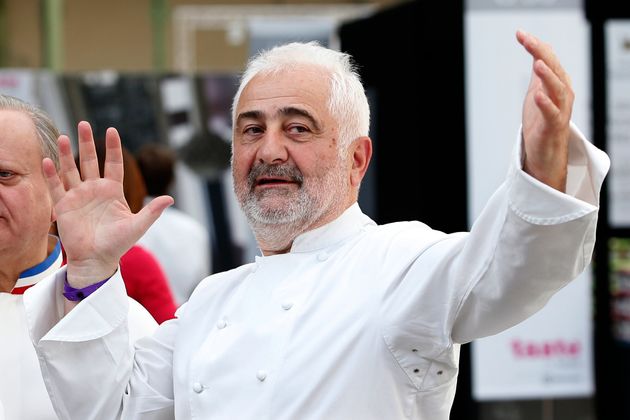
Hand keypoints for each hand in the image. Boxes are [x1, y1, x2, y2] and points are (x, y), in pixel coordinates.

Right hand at [43, 121, 173, 287]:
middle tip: (83, 124)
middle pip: (90, 161)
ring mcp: (78, 196)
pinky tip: (47, 161)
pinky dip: (51, 174)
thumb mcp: (137, 226)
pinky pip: (56, 187)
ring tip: (64, 136)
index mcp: (113, 192)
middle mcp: (94, 190)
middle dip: (87, 143)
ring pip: (71, 170)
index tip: (112, 130)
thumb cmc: (118, 244)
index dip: (113, 148)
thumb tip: (170, 198)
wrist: (97, 260)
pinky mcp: (63, 206)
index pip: (114, 164)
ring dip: (66, 154)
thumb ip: (152, 211)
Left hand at [517, 30, 572, 191]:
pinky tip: (537, 94)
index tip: (520, 34)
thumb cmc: (541, 122)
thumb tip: (538, 53)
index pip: (548, 60)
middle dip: (542, 54)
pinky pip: (552, 114)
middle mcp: (563, 95)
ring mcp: (560, 111)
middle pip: (555, 70)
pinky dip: (546, 103)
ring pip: (558, 89)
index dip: (536, 46)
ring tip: (537, 64)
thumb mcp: (536, 92)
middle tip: (528, 41)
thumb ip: (538, 74)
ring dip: (548, 76)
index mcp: (558, 84)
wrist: (544, 153)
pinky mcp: (553, 127)